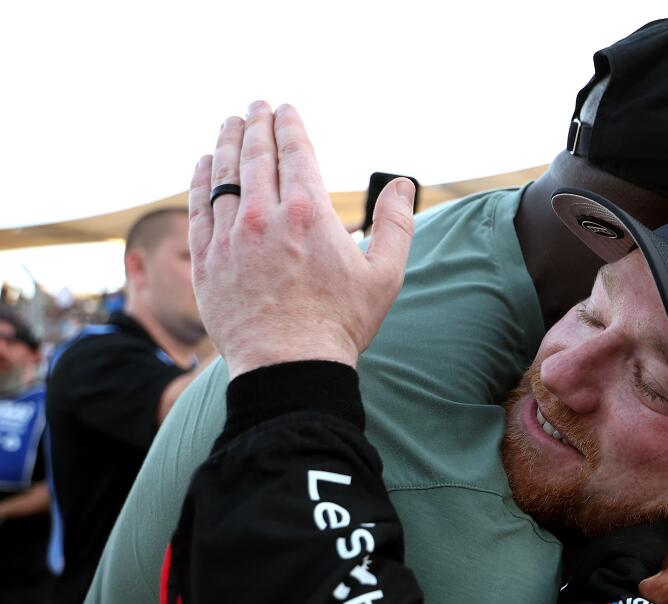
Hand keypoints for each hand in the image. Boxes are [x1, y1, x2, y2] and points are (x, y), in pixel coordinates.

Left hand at [189, 102, 415, 377]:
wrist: (289, 366)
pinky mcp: (206, 261)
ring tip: (231, 123)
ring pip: (223, 175)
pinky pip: (198, 207)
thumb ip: (396, 223)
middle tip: (255, 106)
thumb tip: (402, 184)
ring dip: (227, 143)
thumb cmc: (341, 323)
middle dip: (256, 124)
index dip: (290, 125)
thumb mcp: (385, 274)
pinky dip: (201, 179)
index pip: (295, 152)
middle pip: (257, 155)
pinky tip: (205, 163)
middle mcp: (264, 217)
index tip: (286, 109)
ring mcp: (230, 238)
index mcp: (310, 214)